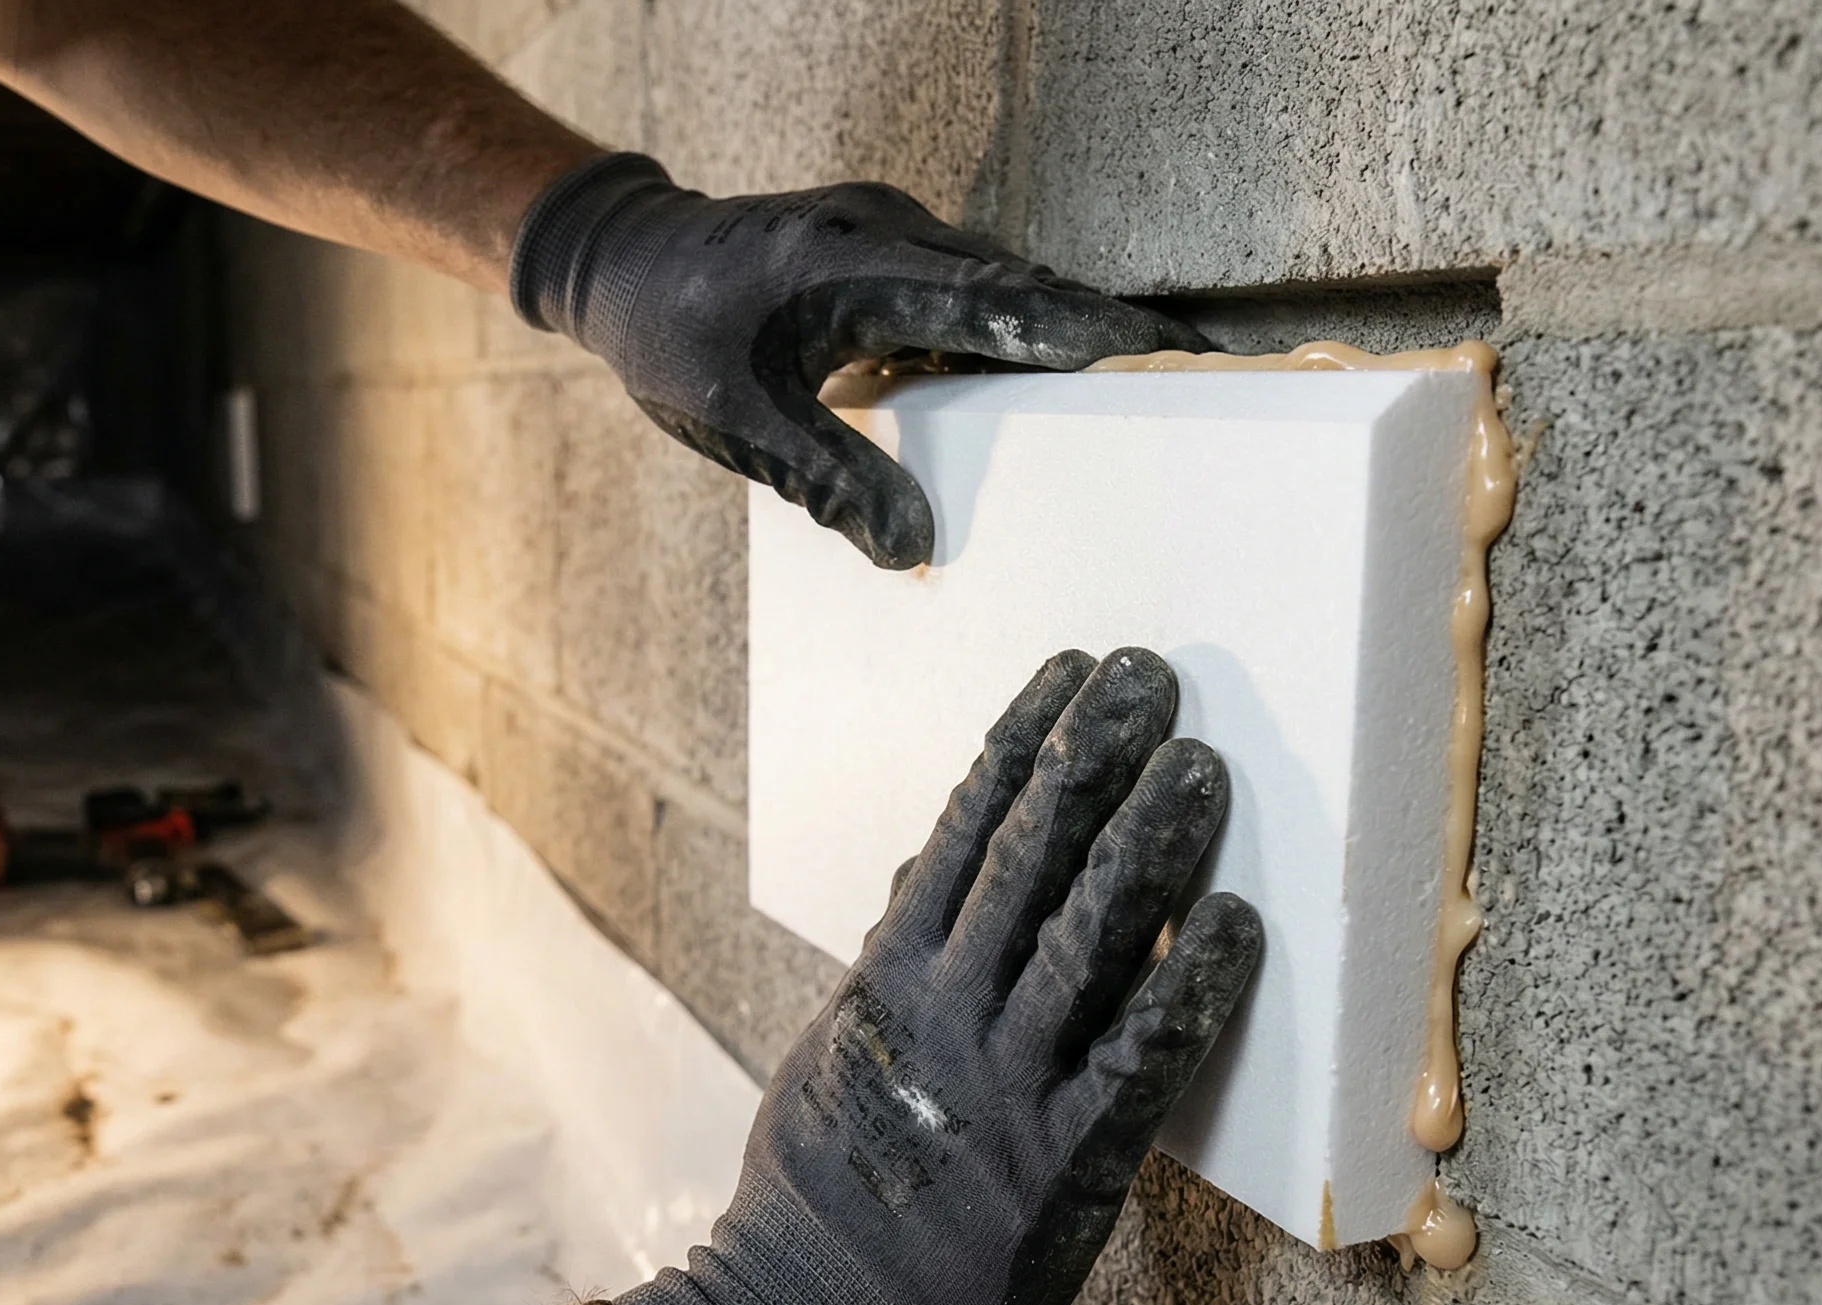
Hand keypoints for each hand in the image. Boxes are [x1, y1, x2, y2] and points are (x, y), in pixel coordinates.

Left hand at [509, 155, 1207, 569]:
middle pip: (1028, 285)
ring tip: (1148, 387)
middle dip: (1112, 333)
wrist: (620, 261)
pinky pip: (970, 292)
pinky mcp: (887, 252)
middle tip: (1201, 378)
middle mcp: (891, 234)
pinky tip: (1046, 386)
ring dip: (1068, 332)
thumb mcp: (737, 420)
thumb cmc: (670, 335)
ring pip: (1005, 284)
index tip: (1173, 359)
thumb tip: (911, 552)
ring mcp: (892, 236)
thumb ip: (829, 479)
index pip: (1003, 300)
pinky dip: (1015, 333)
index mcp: (859, 265)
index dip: (1091, 333)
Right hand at [593, 649, 1262, 1304]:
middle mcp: (948, 1014)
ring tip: (1202, 768)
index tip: (1068, 673)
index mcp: (889, 979)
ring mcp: (1006, 1086)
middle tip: (1152, 680)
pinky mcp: (1064, 1164)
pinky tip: (1239, 926)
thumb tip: (927, 867)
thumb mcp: (839, 1053)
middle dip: (1095, 757)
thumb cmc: (822, 1196)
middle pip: (1030, 858)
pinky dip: (1194, 988)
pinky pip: (1141, 1060)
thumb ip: (891, 963)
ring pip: (1088, 936)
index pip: (962, 830)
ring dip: (1152, 843)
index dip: (1024, 743)